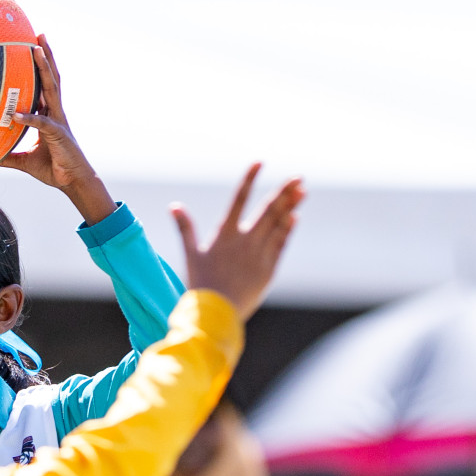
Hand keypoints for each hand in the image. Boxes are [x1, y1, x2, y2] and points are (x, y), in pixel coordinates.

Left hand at [0, 36, 115, 224]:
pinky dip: (29, 118)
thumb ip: (6, 155)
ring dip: (44, 68)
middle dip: (45, 56)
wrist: (73, 182)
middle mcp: (54, 113)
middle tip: (38, 34)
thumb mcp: (22, 160)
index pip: (43, 86)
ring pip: (52, 88)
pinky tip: (16, 114)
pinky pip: (42, 123)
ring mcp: (58, 121)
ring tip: (37, 49)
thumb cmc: (52, 168)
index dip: (38, 67)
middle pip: (50, 78)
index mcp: (48, 115)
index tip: (30, 47)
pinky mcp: (58, 135)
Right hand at [172, 164, 304, 320]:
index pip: (239, 199)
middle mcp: (244, 240)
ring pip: (278, 224)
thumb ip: (185, 228)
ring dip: (290, 206)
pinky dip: (288, 229)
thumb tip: (173, 206)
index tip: (259, 162)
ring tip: (302, 191)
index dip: (249, 178)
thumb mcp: (191, 255)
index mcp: (224, 234)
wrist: (215, 314)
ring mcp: (259, 254)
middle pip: (267, 210)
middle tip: (297, 177)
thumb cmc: (200, 284)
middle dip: (283, 191)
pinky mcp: (268, 269)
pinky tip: (295, 216)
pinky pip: (281, 243)